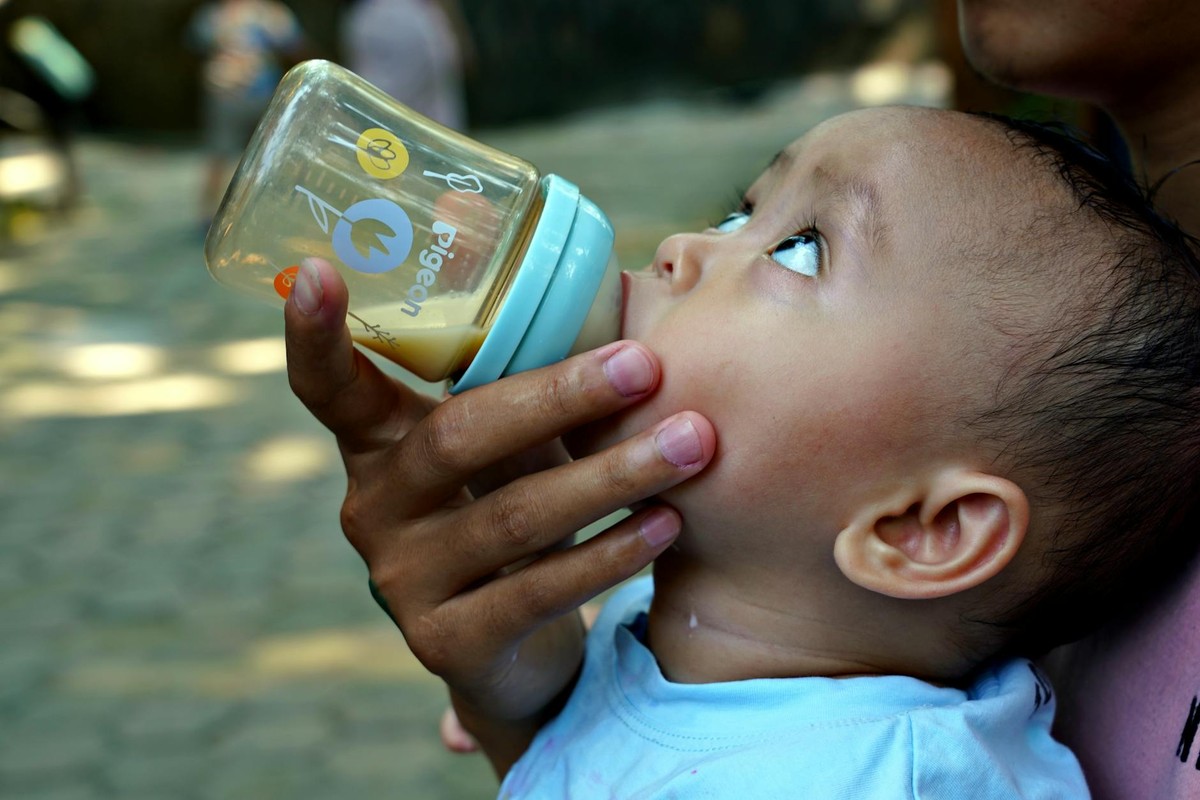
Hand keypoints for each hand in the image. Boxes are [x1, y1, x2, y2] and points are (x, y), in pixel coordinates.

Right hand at [283, 259, 715, 774]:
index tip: (315, 270)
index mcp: (378, 443)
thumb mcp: (508, 451)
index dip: (314, 334)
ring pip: (514, 516)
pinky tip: (666, 525)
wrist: (511, 652)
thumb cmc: (514, 511)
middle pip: (456, 438)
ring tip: (691, 443)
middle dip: (558, 397)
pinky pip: (536, 591)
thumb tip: (615, 297)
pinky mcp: (446, 642)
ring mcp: (404, 580)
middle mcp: (374, 508)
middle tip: (646, 365)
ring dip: (611, 477)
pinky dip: (609, 555)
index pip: (329, 387)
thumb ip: (525, 391)